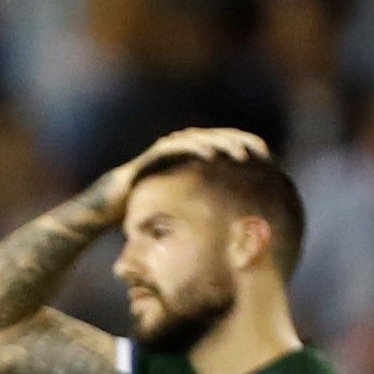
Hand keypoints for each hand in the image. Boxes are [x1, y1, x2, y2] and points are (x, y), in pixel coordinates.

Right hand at [82, 125, 272, 222]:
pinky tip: (211, 155)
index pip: (222, 147)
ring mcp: (164, 150)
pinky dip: (195, 147)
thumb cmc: (140, 212)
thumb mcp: (176, 212)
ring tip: (241, 153)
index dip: (245, 148)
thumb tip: (226, 235)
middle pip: (216, 138)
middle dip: (240, 141)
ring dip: (222, 142)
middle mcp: (178, 149)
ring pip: (200, 138)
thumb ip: (197, 213)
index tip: (267, 160)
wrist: (106, 209)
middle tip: (262, 153)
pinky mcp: (151, 156)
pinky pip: (176, 147)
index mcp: (188, 160)